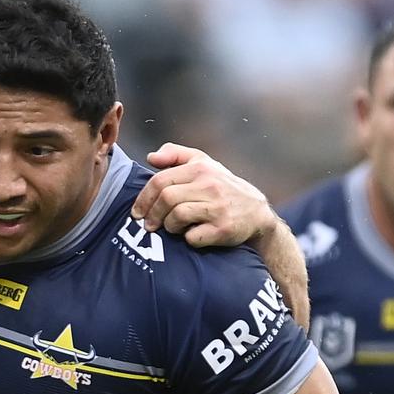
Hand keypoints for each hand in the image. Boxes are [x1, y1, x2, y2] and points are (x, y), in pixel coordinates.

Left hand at [131, 143, 275, 247]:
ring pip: (177, 217)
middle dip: (153, 214)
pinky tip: (191, 236)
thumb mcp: (203, 163)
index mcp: (201, 168)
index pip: (161, 181)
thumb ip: (176, 155)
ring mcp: (218, 207)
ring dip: (169, 226)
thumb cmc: (222, 188)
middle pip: (166, 199)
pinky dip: (187, 239)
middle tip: (148, 225)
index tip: (137, 212)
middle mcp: (210, 185)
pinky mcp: (224, 229)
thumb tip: (150, 157)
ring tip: (172, 229)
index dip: (144, 198)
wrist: (256, 213)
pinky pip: (193, 237)